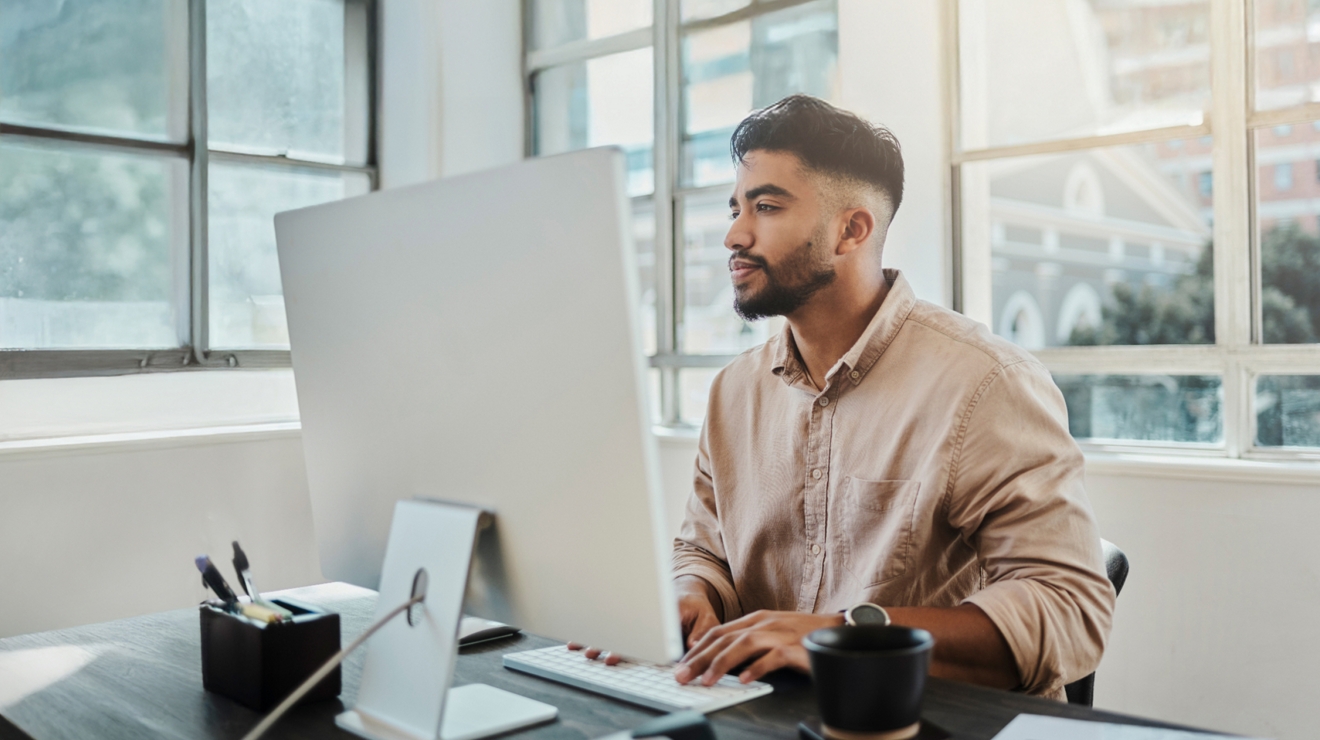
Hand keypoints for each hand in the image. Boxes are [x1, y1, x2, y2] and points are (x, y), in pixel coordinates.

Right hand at [566, 576, 723, 664]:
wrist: (687, 588)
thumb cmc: (695, 605)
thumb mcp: (705, 615)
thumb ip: (701, 630)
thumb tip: (692, 644)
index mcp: (663, 610)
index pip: (643, 628)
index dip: (629, 643)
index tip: (615, 654)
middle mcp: (644, 611)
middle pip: (622, 628)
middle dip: (606, 641)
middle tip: (592, 654)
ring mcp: (635, 614)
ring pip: (612, 625)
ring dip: (596, 636)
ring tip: (579, 646)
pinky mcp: (631, 619)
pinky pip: (611, 624)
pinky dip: (594, 630)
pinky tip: (577, 639)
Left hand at [673, 610, 842, 685]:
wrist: (838, 628)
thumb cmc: (802, 635)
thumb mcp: (770, 634)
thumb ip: (747, 644)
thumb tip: (720, 661)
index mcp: (754, 620)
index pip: (717, 632)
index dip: (696, 649)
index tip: (681, 665)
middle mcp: (763, 624)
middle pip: (724, 639)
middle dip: (699, 658)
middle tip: (682, 676)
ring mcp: (779, 634)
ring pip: (743, 645)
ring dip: (722, 663)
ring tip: (707, 680)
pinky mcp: (796, 648)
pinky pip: (773, 657)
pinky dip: (757, 668)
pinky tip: (745, 680)